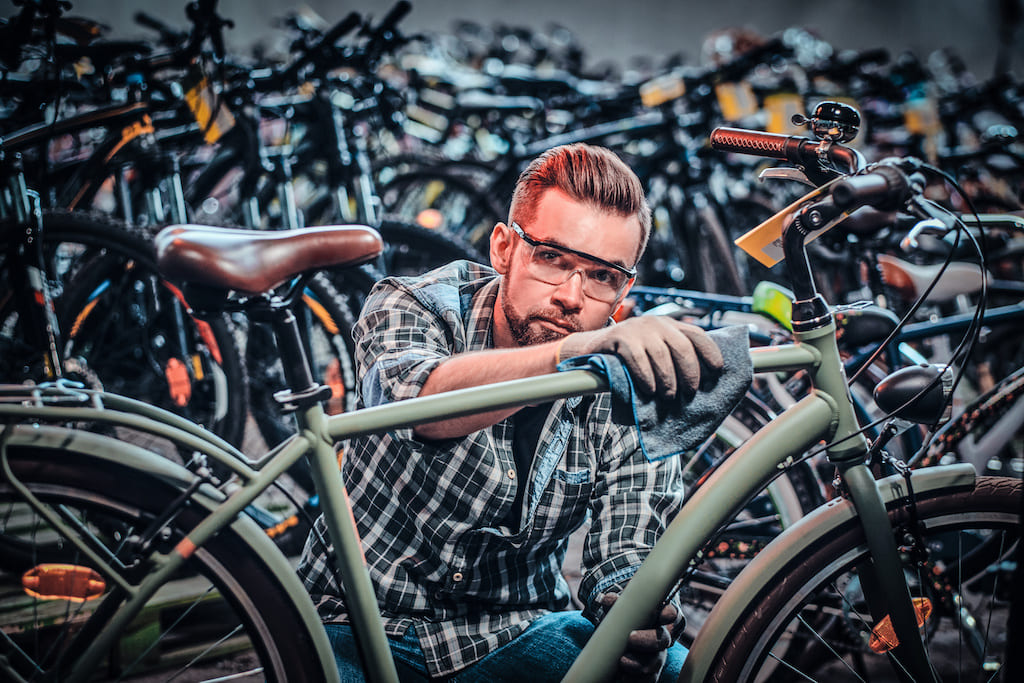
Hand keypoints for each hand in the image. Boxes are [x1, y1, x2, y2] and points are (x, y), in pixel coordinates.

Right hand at [556, 316, 723, 397]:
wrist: (590, 349)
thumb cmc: (628, 358)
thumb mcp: (654, 352)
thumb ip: (674, 358)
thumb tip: (702, 382)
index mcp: (669, 325)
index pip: (698, 335)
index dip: (711, 353)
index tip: (717, 372)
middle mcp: (656, 323)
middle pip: (683, 347)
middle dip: (690, 373)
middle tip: (690, 392)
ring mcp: (637, 328)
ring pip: (661, 355)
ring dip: (668, 379)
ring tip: (669, 396)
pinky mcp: (619, 337)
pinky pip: (638, 358)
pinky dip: (646, 376)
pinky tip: (649, 390)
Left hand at [597, 593, 682, 682]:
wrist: (626, 631)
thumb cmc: (629, 615)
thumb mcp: (623, 605)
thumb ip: (617, 602)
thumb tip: (607, 600)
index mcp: (661, 616)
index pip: (672, 613)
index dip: (669, 614)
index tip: (663, 614)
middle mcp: (663, 636)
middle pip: (664, 640)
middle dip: (648, 641)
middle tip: (631, 639)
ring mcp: (658, 655)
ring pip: (656, 662)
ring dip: (640, 664)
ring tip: (622, 662)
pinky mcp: (652, 671)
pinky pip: (650, 679)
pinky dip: (637, 680)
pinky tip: (624, 678)